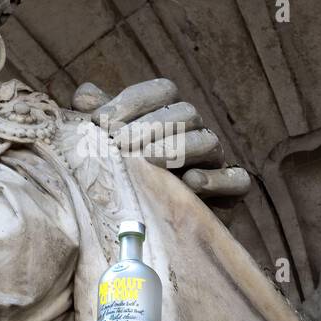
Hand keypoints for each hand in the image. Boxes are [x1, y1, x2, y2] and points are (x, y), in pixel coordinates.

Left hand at [67, 79, 249, 200]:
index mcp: (165, 116)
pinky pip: (236, 179)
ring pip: (208, 142)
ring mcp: (211, 161)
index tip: (99, 120)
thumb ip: (96, 121)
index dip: (132, 101)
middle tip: (120, 144)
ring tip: (149, 160)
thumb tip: (84, 97)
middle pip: (185, 114)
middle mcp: (192, 133)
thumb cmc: (120, 180)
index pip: (161, 92)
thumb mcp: (103, 149)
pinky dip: (216, 179)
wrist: (144, 228)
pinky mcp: (227, 192)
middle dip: (151, 125)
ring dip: (178, 148)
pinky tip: (190, 183)